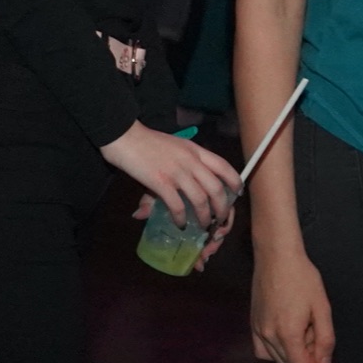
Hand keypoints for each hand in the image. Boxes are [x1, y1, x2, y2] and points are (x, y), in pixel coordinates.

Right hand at [102, 120, 242, 236]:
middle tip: (220, 218)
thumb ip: (184, 164)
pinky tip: (181, 224)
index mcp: (196, 150)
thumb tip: (189, 183)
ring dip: (205, 216)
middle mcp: (191, 161)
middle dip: (222, 207)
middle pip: (216, 188)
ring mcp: (177, 172)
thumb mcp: (174, 147)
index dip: (234, 181)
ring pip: (201, 200)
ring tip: (204, 225)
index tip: (237, 193)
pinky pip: (178, 205)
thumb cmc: (148, 141)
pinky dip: (181, 218)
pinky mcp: (161, 182)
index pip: (223, 166)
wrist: (125, 136)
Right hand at [251, 245, 336, 362]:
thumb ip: (325, 339)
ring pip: (276, 358)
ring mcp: (257, 330)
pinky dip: (274, 347)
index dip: (314, 360)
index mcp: (288, 333)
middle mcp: (269, 336)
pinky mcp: (251, 324)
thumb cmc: (303, 278)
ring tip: (297, 323)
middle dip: (303, 351)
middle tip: (309, 324)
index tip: (319, 338)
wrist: (276, 257)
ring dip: (289, 348)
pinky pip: (261, 350)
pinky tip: (283, 329)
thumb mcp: (322, 307)